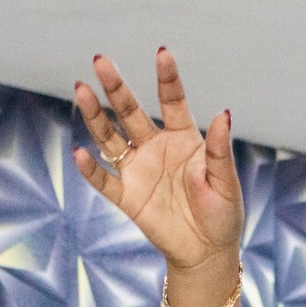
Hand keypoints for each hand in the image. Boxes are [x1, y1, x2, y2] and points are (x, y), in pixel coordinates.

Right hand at [72, 50, 241, 270]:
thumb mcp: (226, 181)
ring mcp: (138, 170)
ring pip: (111, 138)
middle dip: (116, 88)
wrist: (207, 252)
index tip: (162, 53)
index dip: (167, 79)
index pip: (172, 101)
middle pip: (131, 112)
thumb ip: (220, 149)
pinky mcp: (127, 197)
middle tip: (100, 61)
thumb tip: (224, 113)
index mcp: (183, 139)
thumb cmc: (222, 214)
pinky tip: (80, 153)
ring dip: (95, 116)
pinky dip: (91, 169)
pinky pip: (104, 181)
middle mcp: (156, 148)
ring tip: (81, 90)